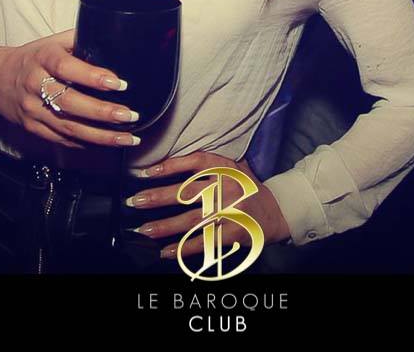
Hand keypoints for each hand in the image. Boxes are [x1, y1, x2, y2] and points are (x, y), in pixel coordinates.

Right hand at [0, 29, 143, 150]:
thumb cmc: (30, 58)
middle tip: (130, 116)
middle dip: (103, 113)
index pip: (66, 67)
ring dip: (101, 137)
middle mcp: (35, 85)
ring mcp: (33, 110)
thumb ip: (78, 39)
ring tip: (128, 138)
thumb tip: (113, 35)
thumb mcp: (50, 42)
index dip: (93, 76)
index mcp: (41, 59)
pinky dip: (87, 144)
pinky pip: (62, 140)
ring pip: (68, 128)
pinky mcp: (33, 128)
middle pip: (70, 103)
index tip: (119, 83)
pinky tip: (107, 144)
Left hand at [126, 153, 288, 261]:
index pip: (196, 162)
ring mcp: (231, 212)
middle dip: (158, 197)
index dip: (170, 166)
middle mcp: (228, 188)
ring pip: (193, 219)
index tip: (147, 172)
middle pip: (188, 192)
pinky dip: (184, 248)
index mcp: (227, 169)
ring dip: (165, 226)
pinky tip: (165, 252)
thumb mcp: (235, 167)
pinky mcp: (234, 233)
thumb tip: (170, 161)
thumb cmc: (248, 188)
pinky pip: (205, 242)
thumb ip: (210, 163)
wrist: (278, 212)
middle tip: (136, 201)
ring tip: (144, 229)